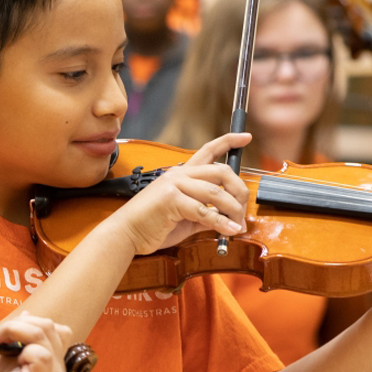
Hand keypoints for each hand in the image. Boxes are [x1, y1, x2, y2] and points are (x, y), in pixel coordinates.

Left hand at [0, 313, 69, 371]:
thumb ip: (19, 338)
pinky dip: (20, 344)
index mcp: (51, 363)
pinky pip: (41, 352)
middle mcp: (56, 369)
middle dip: (20, 322)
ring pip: (45, 332)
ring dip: (15, 328)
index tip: (6, 331)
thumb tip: (27, 315)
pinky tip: (4, 353)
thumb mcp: (6, 356)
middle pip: (51, 326)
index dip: (32, 322)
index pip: (57, 329)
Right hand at [105, 131, 252, 255]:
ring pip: (216, 192)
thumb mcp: (186, 218)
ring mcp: (174, 185)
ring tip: (238, 225)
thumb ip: (206, 214)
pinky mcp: (171, 200)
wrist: (126, 234)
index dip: (228, 141)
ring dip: (233, 210)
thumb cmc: (152, 225)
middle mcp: (179, 175)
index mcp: (181, 174)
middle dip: (239, 190)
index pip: (208, 151)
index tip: (245, 137)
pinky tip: (230, 231)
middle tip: (243, 210)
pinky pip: (205, 212)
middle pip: (221, 172)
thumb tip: (228, 219)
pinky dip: (222, 223)